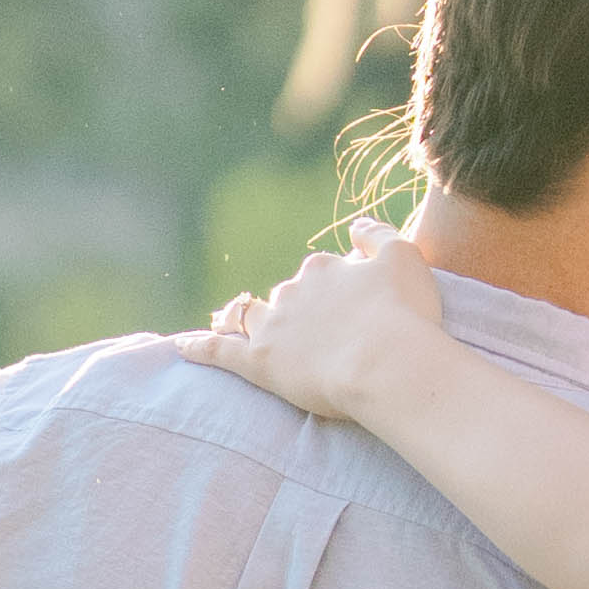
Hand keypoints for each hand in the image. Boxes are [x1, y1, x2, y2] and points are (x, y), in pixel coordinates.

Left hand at [192, 222, 448, 427]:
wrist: (386, 363)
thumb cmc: (404, 314)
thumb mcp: (405, 258)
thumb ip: (379, 236)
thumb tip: (357, 224)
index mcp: (324, 268)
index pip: (322, 272)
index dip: (335, 290)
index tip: (352, 310)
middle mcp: (293, 291)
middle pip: (287, 295)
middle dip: (296, 308)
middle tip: (318, 334)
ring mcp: (273, 326)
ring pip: (250, 317)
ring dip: (246, 319)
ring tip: (244, 327)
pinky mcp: (258, 362)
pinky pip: (219, 351)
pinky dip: (200, 347)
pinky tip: (182, 347)